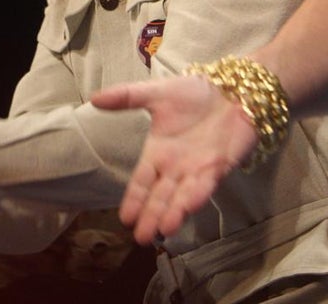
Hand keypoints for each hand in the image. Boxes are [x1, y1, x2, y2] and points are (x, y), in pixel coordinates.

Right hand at [90, 75, 256, 243]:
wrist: (233, 90)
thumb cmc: (196, 93)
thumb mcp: (156, 93)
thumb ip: (126, 97)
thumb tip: (94, 99)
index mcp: (158, 150)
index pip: (142, 180)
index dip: (134, 199)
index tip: (124, 218)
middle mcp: (176, 166)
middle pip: (160, 196)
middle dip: (150, 216)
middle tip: (140, 238)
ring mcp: (198, 169)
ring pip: (181, 197)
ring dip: (172, 214)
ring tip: (162, 231)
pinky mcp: (219, 167)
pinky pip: (205, 185)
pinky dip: (196, 197)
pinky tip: (186, 208)